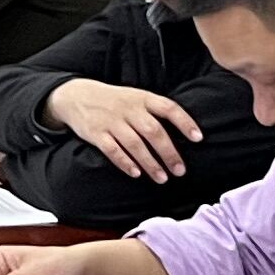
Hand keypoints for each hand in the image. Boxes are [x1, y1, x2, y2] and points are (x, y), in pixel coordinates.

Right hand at [46, 78, 203, 184]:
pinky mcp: (96, 133)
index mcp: (142, 98)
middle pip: (153, 131)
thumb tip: (183, 133)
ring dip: (150, 163)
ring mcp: (111, 121)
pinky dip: (125, 163)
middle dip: (169, 152)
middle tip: (180, 171)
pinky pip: (112, 150)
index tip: (198, 138)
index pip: (168, 108)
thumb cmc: (114, 101)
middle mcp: (128, 109)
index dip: (185, 122)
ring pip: (135, 144)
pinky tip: (136, 173)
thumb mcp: (135, 97)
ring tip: (162, 178)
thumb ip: (155, 111)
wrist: (76, 96)